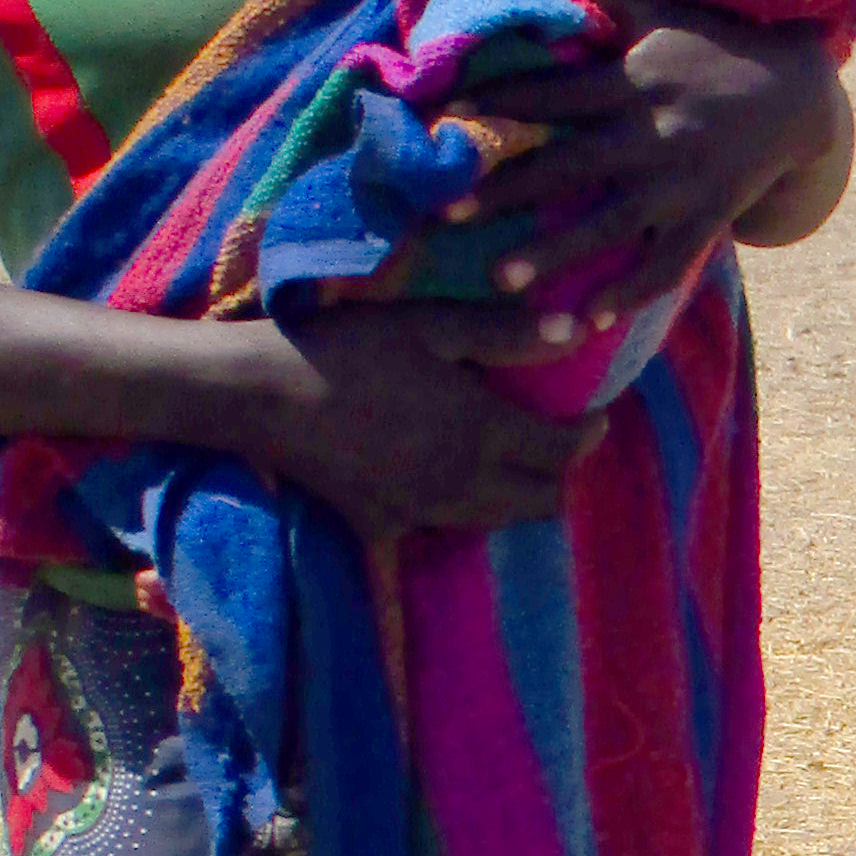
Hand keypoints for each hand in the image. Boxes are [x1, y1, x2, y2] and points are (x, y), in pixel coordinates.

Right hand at [226, 309, 608, 542]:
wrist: (261, 395)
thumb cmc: (348, 348)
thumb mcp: (430, 325)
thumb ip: (507, 334)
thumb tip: (578, 332)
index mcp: (484, 431)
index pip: (564, 451)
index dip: (589, 434)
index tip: (593, 416)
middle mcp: (464, 484)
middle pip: (542, 502)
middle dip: (557, 474)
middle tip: (549, 441)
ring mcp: (423, 514)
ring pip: (496, 522)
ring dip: (512, 496)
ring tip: (503, 459)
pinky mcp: (384, 529)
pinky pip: (439, 528)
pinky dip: (454, 509)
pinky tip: (439, 477)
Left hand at [445, 16, 850, 321]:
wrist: (799, 91)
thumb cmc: (714, 43)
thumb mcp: (653, 7)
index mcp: (634, 81)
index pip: (553, 96)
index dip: (496, 105)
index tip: (439, 119)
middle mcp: (655, 134)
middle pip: (570, 166)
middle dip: (507, 190)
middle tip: (446, 213)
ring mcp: (683, 183)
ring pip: (611, 224)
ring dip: (555, 253)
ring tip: (502, 280)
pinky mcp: (708, 217)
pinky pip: (665, 263)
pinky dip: (629, 294)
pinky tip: (587, 321)